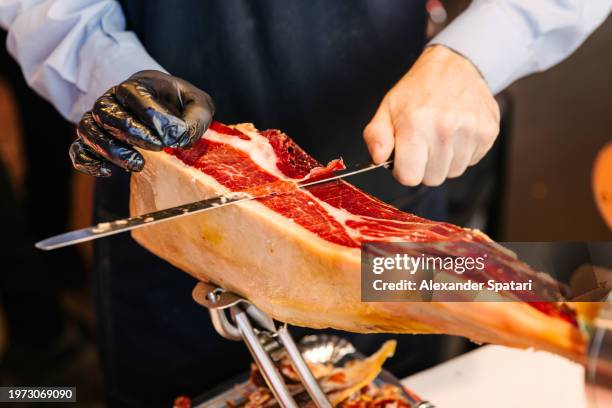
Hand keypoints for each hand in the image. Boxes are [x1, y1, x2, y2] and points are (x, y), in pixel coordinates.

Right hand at [70, 70, 213, 176]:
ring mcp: (101, 120)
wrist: (169, 112)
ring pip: (88, 130)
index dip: (148, 114)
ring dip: (109, 149)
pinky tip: (108, 172)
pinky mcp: (96, 141)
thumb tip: (178, 137)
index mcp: (139, 85)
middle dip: (131, 132)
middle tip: (157, 148)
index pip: (131, 92)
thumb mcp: (200, 106)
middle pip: (105, 111)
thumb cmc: (183, 107)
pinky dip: (87, 162)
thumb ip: (197, 118)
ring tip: (137, 165)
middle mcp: (114, 100)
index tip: (168, 135)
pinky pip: (78, 149)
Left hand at [364, 45, 499, 185]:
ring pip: (453, 172)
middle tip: (424, 142)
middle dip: (424, 166)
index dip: (404, 170)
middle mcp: (445, 128)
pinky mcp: (489, 131)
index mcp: (415, 124)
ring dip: (445, 160)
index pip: (409, 178)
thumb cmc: (418, 90)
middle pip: (432, 179)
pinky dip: (463, 152)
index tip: (406, 156)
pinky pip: (471, 161)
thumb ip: (376, 137)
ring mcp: (470, 130)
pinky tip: (457, 132)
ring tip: (440, 134)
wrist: (455, 65)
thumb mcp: (387, 109)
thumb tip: (378, 157)